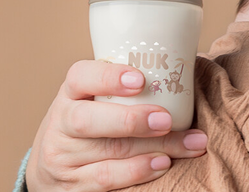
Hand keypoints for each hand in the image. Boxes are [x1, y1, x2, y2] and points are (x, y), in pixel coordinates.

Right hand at [26, 60, 207, 190]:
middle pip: (87, 120)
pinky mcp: (72, 185)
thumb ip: (133, 88)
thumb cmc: (95, 121)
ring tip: (188, 144)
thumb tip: (192, 67)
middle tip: (166, 120)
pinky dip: (137, 171)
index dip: (108, 77)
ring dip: (152, 148)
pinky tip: (163, 163)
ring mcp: (63, 156)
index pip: (80, 77)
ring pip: (107, 151)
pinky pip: (106, 178)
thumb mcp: (101, 100)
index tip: (140, 80)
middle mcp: (61, 123)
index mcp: (71, 93)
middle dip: (131, 120)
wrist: (56, 165)